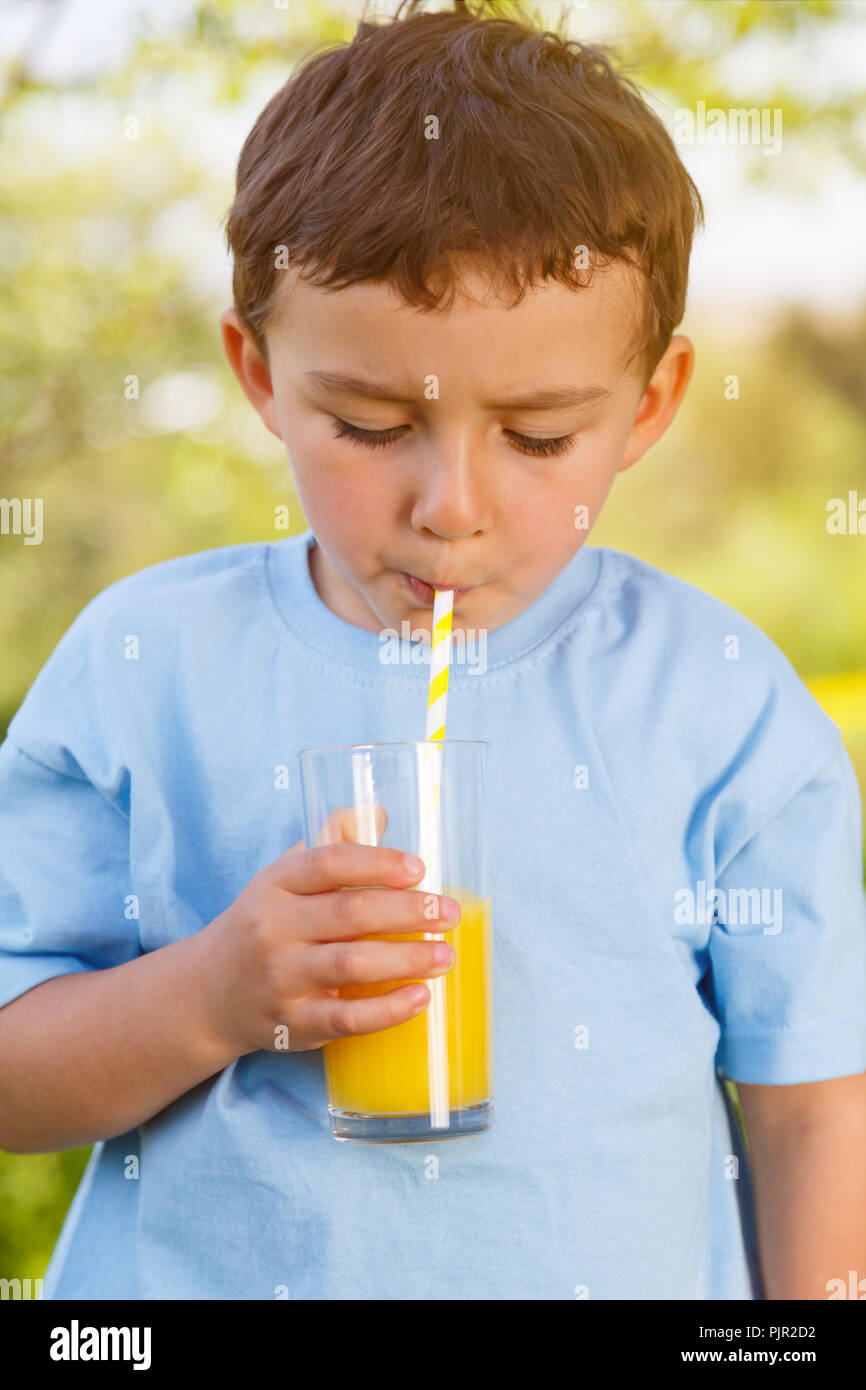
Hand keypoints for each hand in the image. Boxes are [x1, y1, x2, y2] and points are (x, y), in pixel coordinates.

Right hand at [198, 804, 461, 1055]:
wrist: (210, 992)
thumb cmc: (264, 923)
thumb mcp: (284, 877)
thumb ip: (331, 844)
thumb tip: (379, 813)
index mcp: (276, 884)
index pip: (328, 862)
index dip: (378, 862)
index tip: (419, 868)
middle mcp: (274, 929)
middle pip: (349, 913)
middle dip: (408, 911)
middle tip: (450, 912)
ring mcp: (281, 978)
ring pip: (351, 965)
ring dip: (406, 959)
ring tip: (445, 955)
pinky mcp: (293, 1022)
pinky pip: (346, 1018)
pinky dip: (387, 1010)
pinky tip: (420, 998)